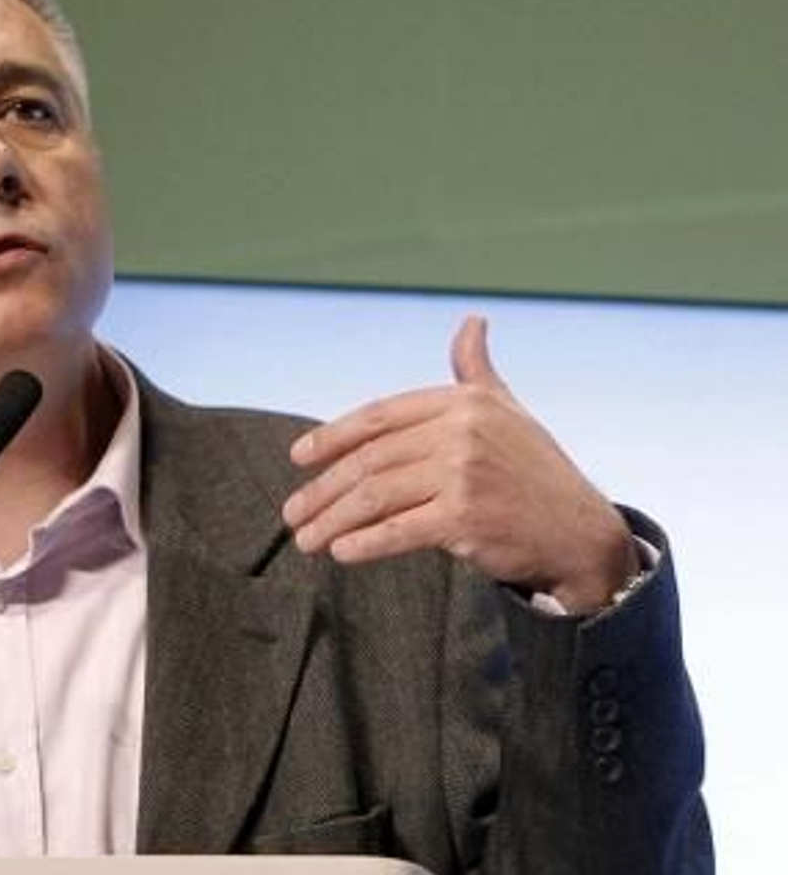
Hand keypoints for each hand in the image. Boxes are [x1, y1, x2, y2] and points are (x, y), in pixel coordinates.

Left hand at [281, 316, 638, 611]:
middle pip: (370, 460)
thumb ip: (475, 371)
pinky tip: (342, 553)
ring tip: (306, 540)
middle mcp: (462, 431)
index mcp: (463, 402)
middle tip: (292, 513)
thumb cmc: (535, 472)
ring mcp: (464, 473)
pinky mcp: (466, 516)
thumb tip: (471, 321)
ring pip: (375, 496)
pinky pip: (398, 530)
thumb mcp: (506, 412)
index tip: (298, 457)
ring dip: (332, 520)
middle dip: (323, 489)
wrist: (582, 534)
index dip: (333, 437)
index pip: (379, 417)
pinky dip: (364, 543)